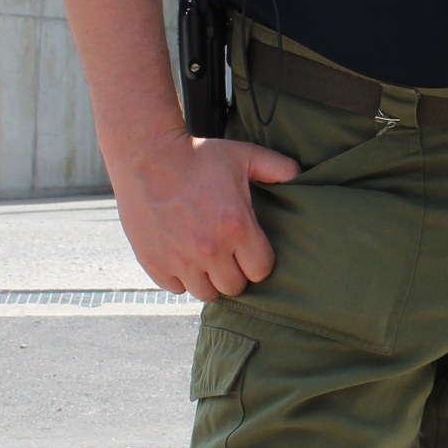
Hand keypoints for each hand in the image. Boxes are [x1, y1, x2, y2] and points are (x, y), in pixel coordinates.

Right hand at [113, 130, 299, 301]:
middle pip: (234, 287)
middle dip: (234, 272)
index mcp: (236, 227)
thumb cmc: (197, 155)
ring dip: (208, 279)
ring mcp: (180, 260)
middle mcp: (210, 249)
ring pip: (206, 293)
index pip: (261, 271)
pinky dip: (180, 277)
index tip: (249, 249)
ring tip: (204, 258)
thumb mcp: (243, 155)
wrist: (146, 155)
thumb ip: (277, 167)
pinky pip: (176, 289)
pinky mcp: (155, 264)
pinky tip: (181, 256)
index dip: (257, 261)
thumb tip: (300, 176)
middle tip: (226, 253)